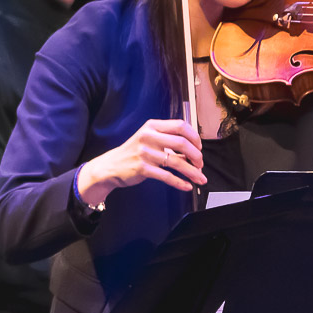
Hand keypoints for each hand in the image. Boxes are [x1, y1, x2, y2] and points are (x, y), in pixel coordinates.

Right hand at [75, 118, 204, 207]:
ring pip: (177, 162)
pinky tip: (187, 186)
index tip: (199, 147)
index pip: (180, 125)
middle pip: (182, 142)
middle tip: (200, 164)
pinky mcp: (142, 168)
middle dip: (196, 156)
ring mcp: (145, 152)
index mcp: (152, 126)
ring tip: (200, 178)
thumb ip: (169, 142)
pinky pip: (167, 176)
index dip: (194, 137)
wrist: (111, 166)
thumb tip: (193, 152)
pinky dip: (180, 182)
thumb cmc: (134, 153)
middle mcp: (148, 136)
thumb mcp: (149, 140)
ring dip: (192, 172)